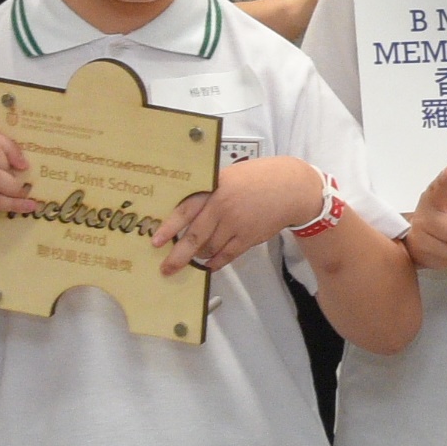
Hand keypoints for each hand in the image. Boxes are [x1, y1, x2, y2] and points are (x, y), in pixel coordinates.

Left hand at [156, 156, 323, 274]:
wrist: (290, 188)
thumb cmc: (257, 179)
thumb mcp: (229, 177)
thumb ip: (210, 192)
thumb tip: (187, 214)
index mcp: (214, 188)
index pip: (185, 210)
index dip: (169, 227)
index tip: (156, 241)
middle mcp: (222, 206)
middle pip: (194, 237)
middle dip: (178, 256)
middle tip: (166, 268)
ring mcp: (236, 223)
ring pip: (210, 248)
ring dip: (199, 256)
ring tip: (192, 260)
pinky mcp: (248, 237)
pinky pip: (227, 255)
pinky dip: (217, 261)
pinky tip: (210, 264)